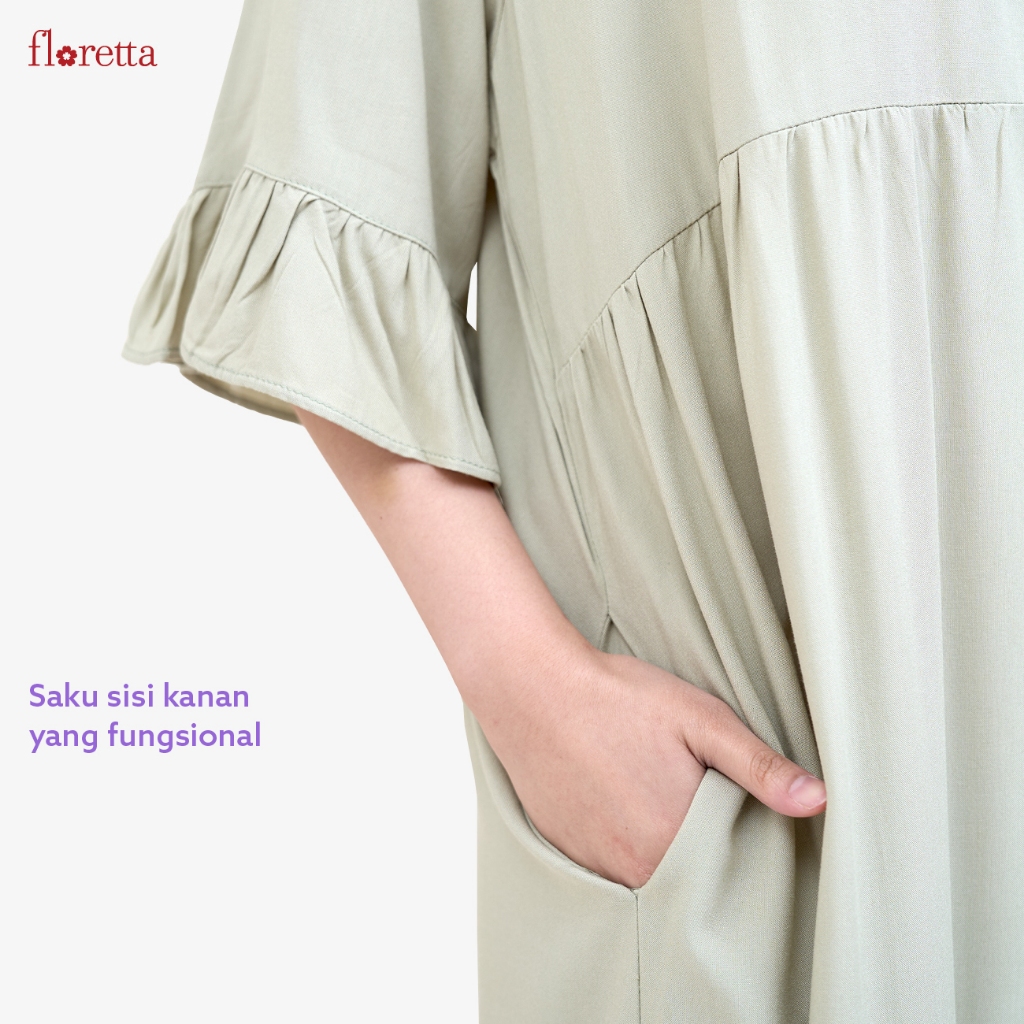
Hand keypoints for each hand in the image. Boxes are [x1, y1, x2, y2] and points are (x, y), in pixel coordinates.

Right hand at [292, 409, 825, 889]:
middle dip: (701, 851)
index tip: (739, 815)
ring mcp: (591, 860)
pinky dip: (623, 843)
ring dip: (660, 849)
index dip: (738, 847)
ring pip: (644, 873)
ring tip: (657, 795)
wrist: (530, 685)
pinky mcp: (563, 845)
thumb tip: (818, 801)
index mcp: (672, 842)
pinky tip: (622, 799)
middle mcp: (629, 865)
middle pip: (685, 879)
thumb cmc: (616, 696)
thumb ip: (758, 766)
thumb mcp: (699, 718)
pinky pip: (607, 863)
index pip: (727, 873)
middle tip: (698, 798)